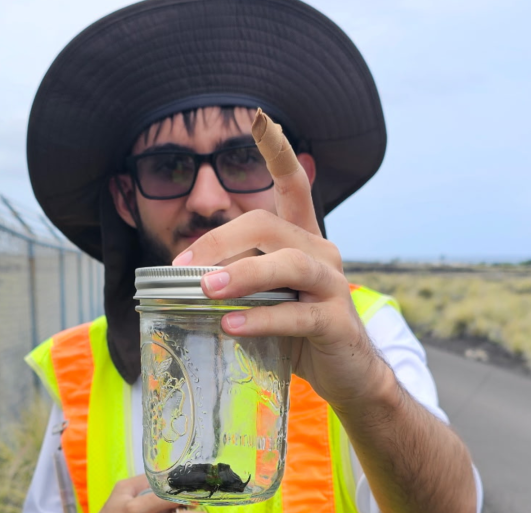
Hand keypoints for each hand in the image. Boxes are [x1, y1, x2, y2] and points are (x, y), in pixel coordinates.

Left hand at [171, 110, 390, 409]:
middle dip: (221, 240)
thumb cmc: (298, 333)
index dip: (278, 151)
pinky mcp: (336, 322)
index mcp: (304, 240)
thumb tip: (182, 274)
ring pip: (288, 264)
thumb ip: (238, 278)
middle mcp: (322, 253)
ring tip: (205, 289)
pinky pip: (295, 315)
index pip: (295, 184)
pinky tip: (229, 324)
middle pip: (269, 226)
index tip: (259, 118)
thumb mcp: (266, 298)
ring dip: (242, 274)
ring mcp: (332, 286)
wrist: (348, 376)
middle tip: (183, 267)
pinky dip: (259, 318)